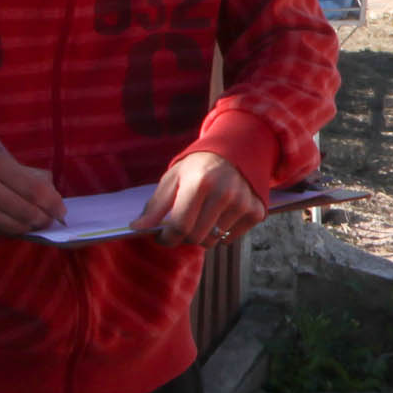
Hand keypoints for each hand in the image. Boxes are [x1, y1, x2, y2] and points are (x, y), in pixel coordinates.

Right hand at [0, 146, 63, 235]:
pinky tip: (6, 220)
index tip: (61, 211)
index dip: (54, 204)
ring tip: (30, 221)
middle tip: (47, 220)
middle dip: (44, 219)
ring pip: (15, 228)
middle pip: (27, 213)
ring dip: (28, 227)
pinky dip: (8, 230)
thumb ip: (30, 176)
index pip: (36, 190)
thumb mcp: (2, 161)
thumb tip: (55, 197)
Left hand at [132, 149, 264, 247]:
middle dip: (184, 237)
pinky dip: (221, 233)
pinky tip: (220, 215)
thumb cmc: (199, 166)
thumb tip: (136, 228)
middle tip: (182, 226)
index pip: (180, 226)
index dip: (167, 238)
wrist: (236, 151)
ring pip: (214, 241)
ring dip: (203, 235)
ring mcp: (243, 203)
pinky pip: (230, 238)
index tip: (163, 238)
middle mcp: (225, 193)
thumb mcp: (173, 178)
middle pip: (197, 238)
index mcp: (200, 182)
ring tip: (202, 217)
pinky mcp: (256, 211)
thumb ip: (155, 205)